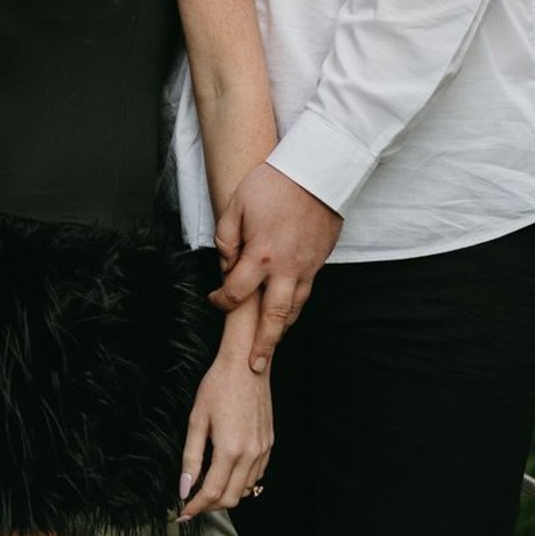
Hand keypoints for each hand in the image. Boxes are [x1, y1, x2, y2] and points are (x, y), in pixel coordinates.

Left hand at [178, 349, 273, 515]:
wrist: (246, 364)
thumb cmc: (218, 387)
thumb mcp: (196, 421)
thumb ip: (190, 458)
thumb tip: (184, 488)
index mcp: (230, 449)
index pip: (212, 492)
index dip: (195, 507)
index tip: (182, 514)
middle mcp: (251, 454)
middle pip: (231, 498)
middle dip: (209, 506)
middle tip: (192, 504)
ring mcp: (263, 450)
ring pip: (245, 490)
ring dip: (225, 496)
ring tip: (206, 488)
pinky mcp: (269, 444)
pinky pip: (256, 475)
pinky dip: (240, 482)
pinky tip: (226, 473)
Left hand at [211, 164, 342, 371]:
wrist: (317, 170)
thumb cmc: (274, 183)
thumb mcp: (236, 204)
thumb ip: (226, 237)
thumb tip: (226, 262)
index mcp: (260, 255)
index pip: (236, 292)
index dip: (221, 300)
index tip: (214, 300)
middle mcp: (285, 269)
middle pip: (273, 319)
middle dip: (262, 345)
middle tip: (254, 365)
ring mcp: (306, 267)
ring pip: (295, 310)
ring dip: (281, 330)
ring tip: (271, 344)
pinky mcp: (320, 261)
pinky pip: (307, 292)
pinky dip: (296, 307)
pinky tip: (289, 312)